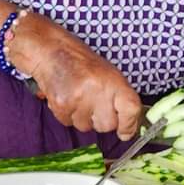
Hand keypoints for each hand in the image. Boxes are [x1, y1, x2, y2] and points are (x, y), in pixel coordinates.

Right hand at [15, 16, 142, 140]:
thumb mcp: (110, 75)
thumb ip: (121, 99)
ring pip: (87, 127)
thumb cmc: (83, 63)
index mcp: (114, 80)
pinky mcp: (61, 106)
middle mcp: (98, 90)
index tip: (125, 132)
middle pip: (108, 126)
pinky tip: (68, 99)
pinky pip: (70, 124)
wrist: (52, 52)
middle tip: (95, 103)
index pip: (131, 109)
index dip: (129, 125)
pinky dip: (69, 115)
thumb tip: (129, 129)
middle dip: (102, 120)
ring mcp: (79, 99)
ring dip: (84, 118)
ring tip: (79, 98)